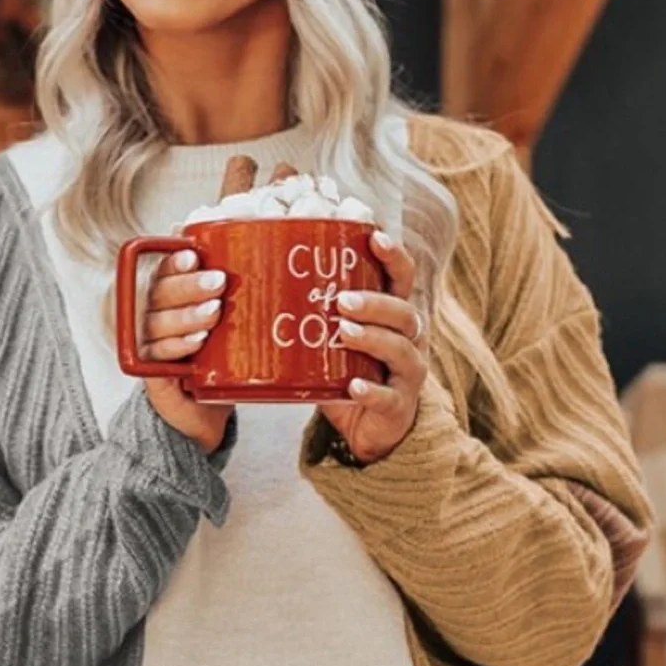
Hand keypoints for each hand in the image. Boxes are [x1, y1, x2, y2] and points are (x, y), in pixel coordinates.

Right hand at [141, 248, 233, 454]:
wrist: (208, 413)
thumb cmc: (222, 361)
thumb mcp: (233, 324)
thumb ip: (235, 296)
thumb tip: (263, 255)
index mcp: (171, 300)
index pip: (165, 272)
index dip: (175, 262)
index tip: (195, 255)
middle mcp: (156, 319)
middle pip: (160, 293)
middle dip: (189, 286)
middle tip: (219, 284)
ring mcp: (152, 346)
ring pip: (158, 321)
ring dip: (187, 314)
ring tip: (214, 312)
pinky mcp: (153, 374)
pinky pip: (157, 356)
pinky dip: (176, 346)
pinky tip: (197, 342)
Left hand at [319, 231, 427, 463]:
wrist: (368, 429)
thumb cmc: (348, 376)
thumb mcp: (330, 343)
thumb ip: (310, 318)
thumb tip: (257, 283)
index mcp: (392, 317)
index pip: (402, 278)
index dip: (393, 256)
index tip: (373, 237)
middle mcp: (408, 340)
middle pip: (402, 312)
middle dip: (374, 302)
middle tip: (340, 300)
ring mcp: (406, 374)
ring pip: (400, 349)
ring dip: (372, 338)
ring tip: (343, 333)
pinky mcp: (398, 406)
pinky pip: (388, 396)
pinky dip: (372, 391)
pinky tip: (354, 387)